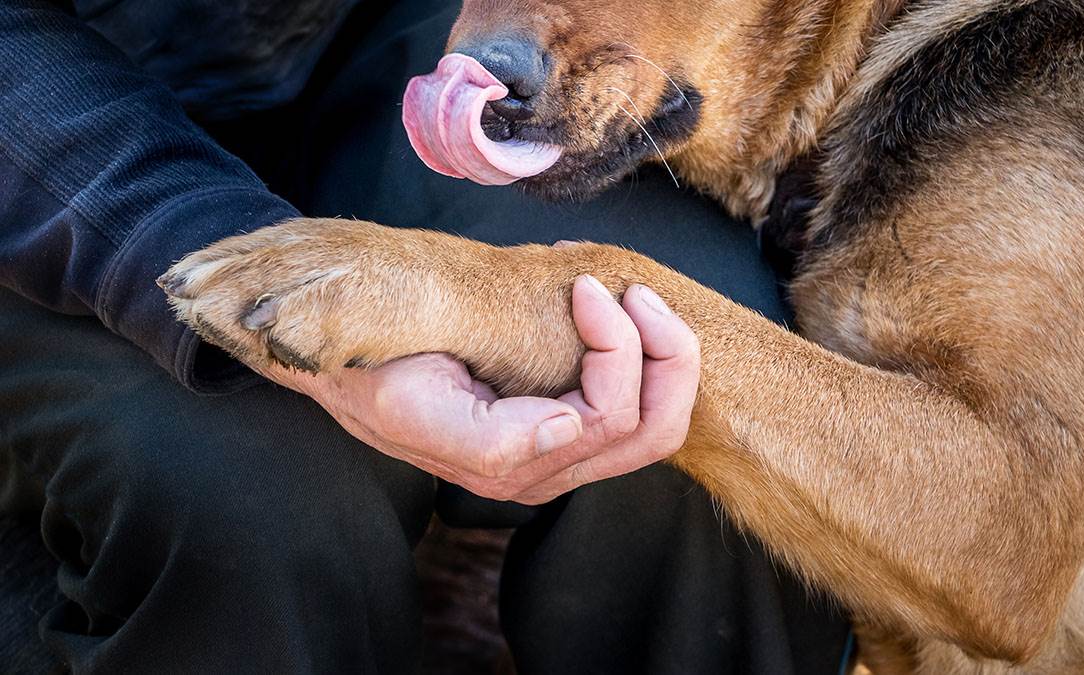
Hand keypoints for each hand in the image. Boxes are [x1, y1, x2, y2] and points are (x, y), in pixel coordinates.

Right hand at [262, 275, 699, 504]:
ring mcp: (556, 451)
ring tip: (632, 295)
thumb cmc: (372, 371)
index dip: (618, 346)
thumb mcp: (409, 403)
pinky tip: (612, 310)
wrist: (342, 357)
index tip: (585, 286)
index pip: (613, 418)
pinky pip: (631, 403)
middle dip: (668, 355)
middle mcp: (543, 469)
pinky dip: (643, 355)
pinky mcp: (559, 426)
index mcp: (512, 467)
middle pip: (655, 429)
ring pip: (655, 421)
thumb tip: (568, 427)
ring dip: (663, 354)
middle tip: (634, 291)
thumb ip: (492, 437)